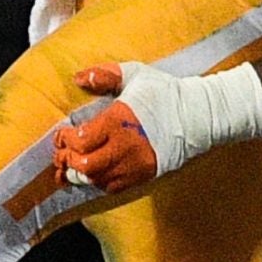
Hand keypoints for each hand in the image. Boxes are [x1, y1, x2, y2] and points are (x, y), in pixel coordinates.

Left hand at [51, 60, 261, 192]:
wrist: (198, 114)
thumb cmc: (164, 92)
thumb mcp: (135, 74)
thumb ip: (104, 75)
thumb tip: (78, 78)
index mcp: (119, 121)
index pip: (82, 140)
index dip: (66, 140)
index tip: (63, 134)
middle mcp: (126, 147)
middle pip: (86, 166)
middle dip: (69, 161)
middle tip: (64, 154)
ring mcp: (136, 164)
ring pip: (98, 180)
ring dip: (82, 174)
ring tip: (75, 164)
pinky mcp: (145, 174)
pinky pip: (114, 187)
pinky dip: (99, 181)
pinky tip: (96, 171)